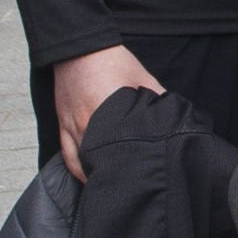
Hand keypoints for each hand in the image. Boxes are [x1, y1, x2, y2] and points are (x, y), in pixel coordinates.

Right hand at [49, 44, 162, 177]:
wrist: (78, 47)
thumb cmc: (112, 60)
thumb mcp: (143, 79)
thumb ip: (158, 100)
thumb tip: (175, 118)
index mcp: (111, 116)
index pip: (125, 152)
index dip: (135, 169)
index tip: (146, 180)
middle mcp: (89, 127)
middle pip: (103, 164)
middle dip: (118, 177)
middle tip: (133, 189)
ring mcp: (72, 129)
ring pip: (83, 166)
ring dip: (97, 178)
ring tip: (112, 190)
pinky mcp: (62, 126)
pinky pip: (68, 157)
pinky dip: (77, 170)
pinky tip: (87, 179)